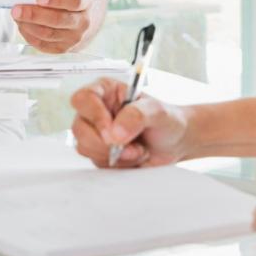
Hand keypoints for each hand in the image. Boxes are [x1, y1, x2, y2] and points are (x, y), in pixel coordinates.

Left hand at [12, 0, 93, 52]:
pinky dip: (29, 34)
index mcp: (85, 2)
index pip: (74, 0)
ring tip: (16, 16)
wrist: (76, 18)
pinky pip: (42, 44)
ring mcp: (74, 38)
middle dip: (34, 15)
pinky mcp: (62, 49)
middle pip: (58, 20)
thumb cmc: (64, 0)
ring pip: (47, 34)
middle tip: (16, 9)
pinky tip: (22, 25)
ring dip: (28, 25)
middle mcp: (83, 22)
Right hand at [69, 77, 191, 167]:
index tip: (112, 133)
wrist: (176, 142)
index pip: (83, 98)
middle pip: (80, 128)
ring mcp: (96, 132)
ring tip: (138, 150)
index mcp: (106, 91)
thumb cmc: (167, 120)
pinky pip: (96, 162)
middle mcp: (96, 110)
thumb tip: (115, 133)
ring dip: (115, 156)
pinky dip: (118, 165)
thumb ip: (136, 116)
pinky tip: (134, 157)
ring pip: (85, 148)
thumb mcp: (157, 111)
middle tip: (131, 146)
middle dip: (106, 144)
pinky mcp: (100, 152)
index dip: (94, 116)